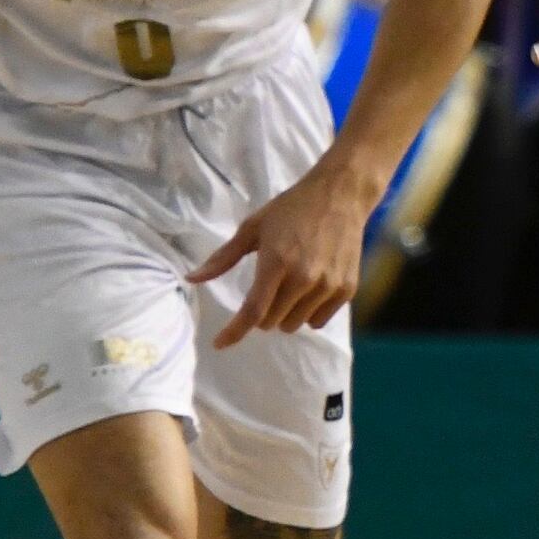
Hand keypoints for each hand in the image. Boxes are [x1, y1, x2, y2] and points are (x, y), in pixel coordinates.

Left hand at [189, 164, 375, 348]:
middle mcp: (304, 278)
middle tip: (267, 290)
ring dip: (285, 314)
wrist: (341, 195)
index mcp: (276, 262)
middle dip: (262, 313)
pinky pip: (319, 321)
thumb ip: (223, 258)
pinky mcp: (347, 289)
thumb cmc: (292, 208)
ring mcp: (328, 285)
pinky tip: (310, 290)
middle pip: (272, 322)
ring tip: (291, 288)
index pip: (253, 310)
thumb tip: (192, 279)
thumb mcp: (253, 228)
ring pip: (295, 324)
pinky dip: (309, 312)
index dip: (234, 332)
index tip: (219, 343)